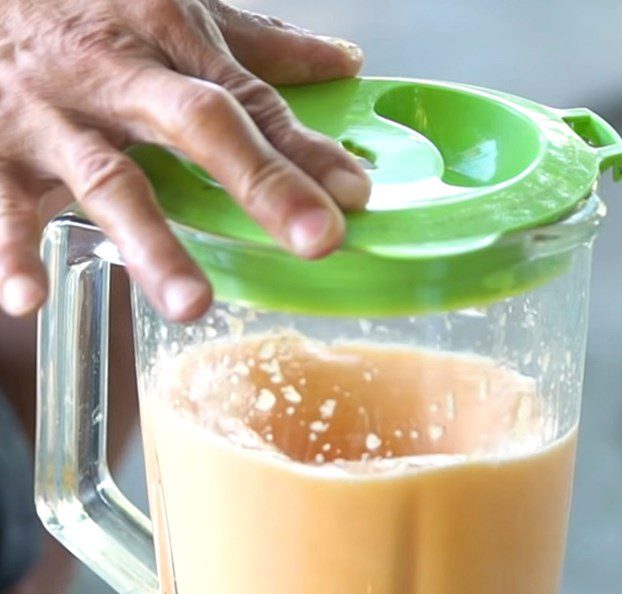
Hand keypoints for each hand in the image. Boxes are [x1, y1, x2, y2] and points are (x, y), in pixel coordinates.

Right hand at [0, 0, 370, 320]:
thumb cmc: (82, 2)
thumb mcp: (171, 7)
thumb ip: (257, 43)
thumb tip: (341, 61)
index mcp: (170, 37)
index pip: (253, 102)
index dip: (306, 151)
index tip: (354, 195)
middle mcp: (119, 76)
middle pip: (200, 127)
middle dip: (262, 183)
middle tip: (315, 241)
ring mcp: (55, 116)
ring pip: (110, 181)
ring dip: (152, 242)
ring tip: (192, 302)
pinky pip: (3, 205)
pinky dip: (12, 251)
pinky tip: (27, 298)